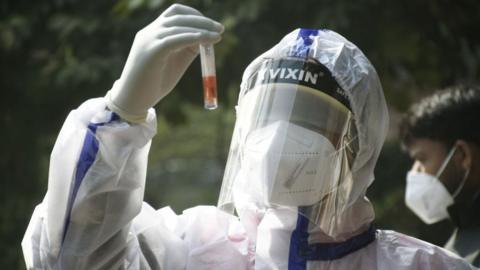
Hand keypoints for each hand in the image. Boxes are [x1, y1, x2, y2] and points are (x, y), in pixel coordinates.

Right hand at [106, 4, 223, 122]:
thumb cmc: (154, 84)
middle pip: (178, 16)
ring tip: (218, 35)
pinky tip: (208, 41)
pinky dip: (194, 37)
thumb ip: (188, 49)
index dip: (195, 15)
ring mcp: (149, 40)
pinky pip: (175, 39)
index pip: (175, 13)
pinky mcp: (152, 51)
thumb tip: (206, 39)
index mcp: (153, 32)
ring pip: (178, 25)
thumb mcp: (175, 62)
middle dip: (202, 20)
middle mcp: (149, 32)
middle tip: (220, 28)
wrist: (133, 101)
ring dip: (201, 28)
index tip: (211, 25)